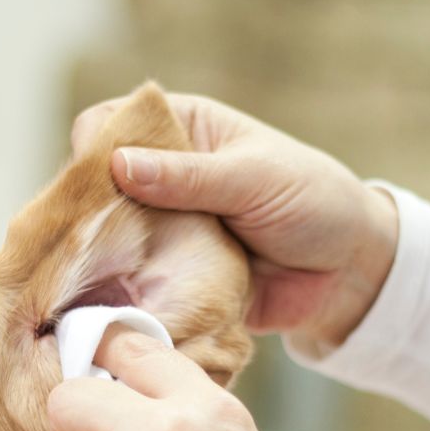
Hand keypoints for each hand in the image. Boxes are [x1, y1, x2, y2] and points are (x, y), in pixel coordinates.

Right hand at [72, 90, 399, 349]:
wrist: (350, 274)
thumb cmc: (313, 202)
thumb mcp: (253, 178)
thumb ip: (188, 176)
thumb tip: (118, 164)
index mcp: (182, 130)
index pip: (111, 122)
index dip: (92, 147)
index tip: (87, 182)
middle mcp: (163, 177)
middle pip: (96, 186)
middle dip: (83, 212)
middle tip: (79, 242)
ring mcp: (163, 229)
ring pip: (107, 239)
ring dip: (99, 258)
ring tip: (84, 281)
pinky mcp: (170, 277)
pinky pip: (132, 284)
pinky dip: (122, 296)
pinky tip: (106, 308)